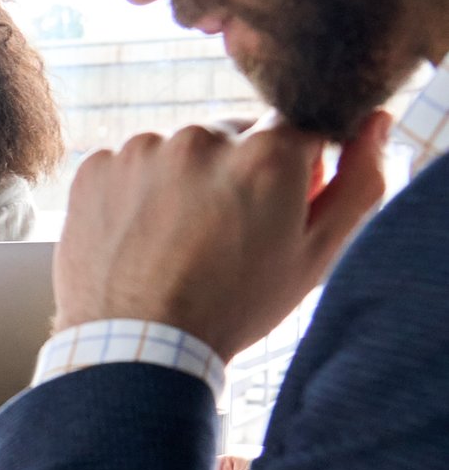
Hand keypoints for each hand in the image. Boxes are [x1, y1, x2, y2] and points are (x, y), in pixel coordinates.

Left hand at [54, 112, 388, 358]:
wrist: (135, 347)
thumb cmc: (233, 305)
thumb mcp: (315, 254)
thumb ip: (357, 180)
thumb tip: (373, 122)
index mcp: (266, 153)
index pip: (297, 130)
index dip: (295, 170)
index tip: (277, 208)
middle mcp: (200, 137)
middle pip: (235, 136)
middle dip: (239, 172)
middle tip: (225, 235)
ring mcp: (141, 150)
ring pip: (180, 150)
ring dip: (186, 181)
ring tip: (180, 241)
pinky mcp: (95, 167)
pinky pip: (132, 166)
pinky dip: (139, 191)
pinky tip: (143, 237)